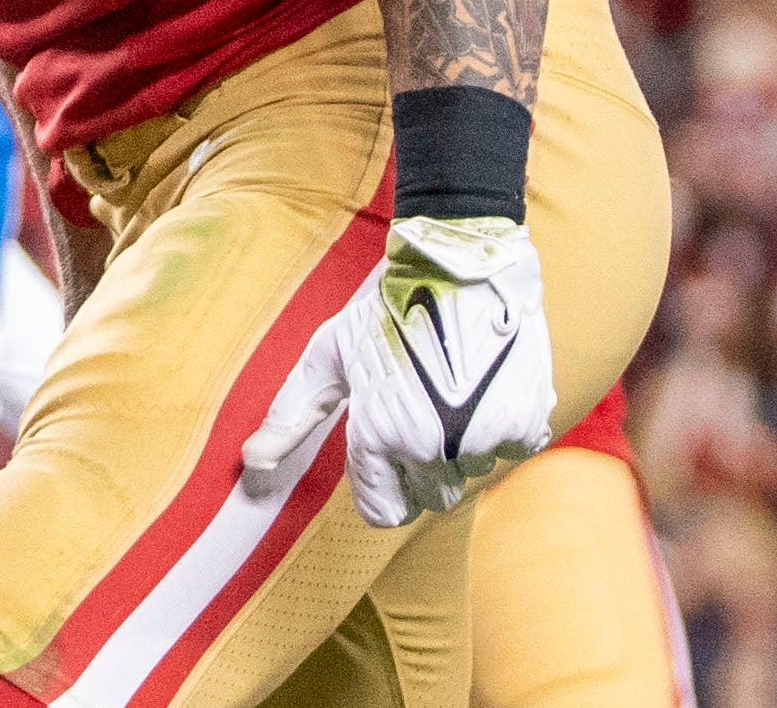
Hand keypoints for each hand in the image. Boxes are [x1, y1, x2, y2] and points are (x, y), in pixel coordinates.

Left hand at [239, 213, 555, 526]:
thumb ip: (292, 415)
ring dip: (464, 443)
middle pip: (431, 496)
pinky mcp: (524, 423)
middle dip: (424, 465)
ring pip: (472, 471)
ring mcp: (479, 437)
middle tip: (422, 410)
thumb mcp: (329, 355)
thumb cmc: (384, 310)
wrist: (457, 264)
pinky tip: (486, 384)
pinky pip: (513, 449)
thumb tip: (252, 464)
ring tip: (452, 387)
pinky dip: (505, 425)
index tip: (388, 461)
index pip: (383, 512)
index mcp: (376, 434)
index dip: (384, 488)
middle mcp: (427, 446)